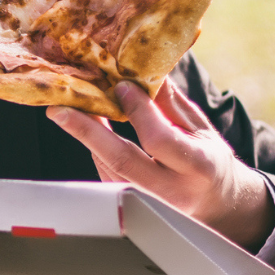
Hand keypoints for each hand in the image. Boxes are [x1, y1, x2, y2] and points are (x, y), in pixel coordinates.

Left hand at [47, 79, 274, 251]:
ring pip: (108, 167)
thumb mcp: (200, 128)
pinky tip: (88, 127)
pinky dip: (95, 149)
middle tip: (58, 108)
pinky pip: (107, 174)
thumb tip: (144, 68)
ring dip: (86, 136)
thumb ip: (171, 103)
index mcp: (198, 166)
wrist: (216, 205)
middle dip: (87, 131)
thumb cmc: (209, 160)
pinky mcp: (132, 207)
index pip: (159, 140)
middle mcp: (173, 191)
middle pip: (121, 160)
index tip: (120, 85)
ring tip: (69, 108)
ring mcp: (151, 204)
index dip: (138, 111)